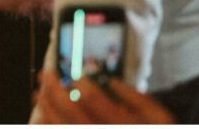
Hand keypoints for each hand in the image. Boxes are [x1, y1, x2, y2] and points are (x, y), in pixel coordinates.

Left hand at [36, 71, 172, 123]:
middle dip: (55, 91)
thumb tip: (111, 81)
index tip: (77, 76)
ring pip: (63, 126)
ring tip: (39, 92)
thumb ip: (135, 97)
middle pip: (73, 114)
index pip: (95, 102)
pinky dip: (49, 123)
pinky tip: (43, 114)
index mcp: (126, 125)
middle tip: (45, 75)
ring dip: (47, 108)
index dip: (83, 86)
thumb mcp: (158, 116)